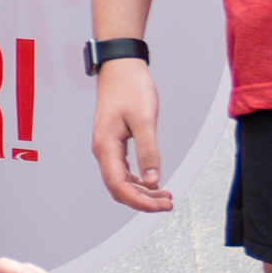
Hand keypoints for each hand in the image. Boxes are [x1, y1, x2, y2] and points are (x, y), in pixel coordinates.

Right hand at [90, 57, 172, 213]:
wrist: (120, 66)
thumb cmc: (131, 88)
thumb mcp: (144, 119)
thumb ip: (149, 151)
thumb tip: (153, 180)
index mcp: (106, 146)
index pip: (119, 185)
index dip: (140, 201)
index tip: (162, 206)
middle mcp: (103, 150)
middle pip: (118, 188)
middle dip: (143, 200)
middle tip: (169, 203)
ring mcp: (107, 147)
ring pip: (121, 181)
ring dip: (142, 192)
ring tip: (166, 195)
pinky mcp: (113, 142)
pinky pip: (123, 170)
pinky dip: (138, 180)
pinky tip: (154, 181)